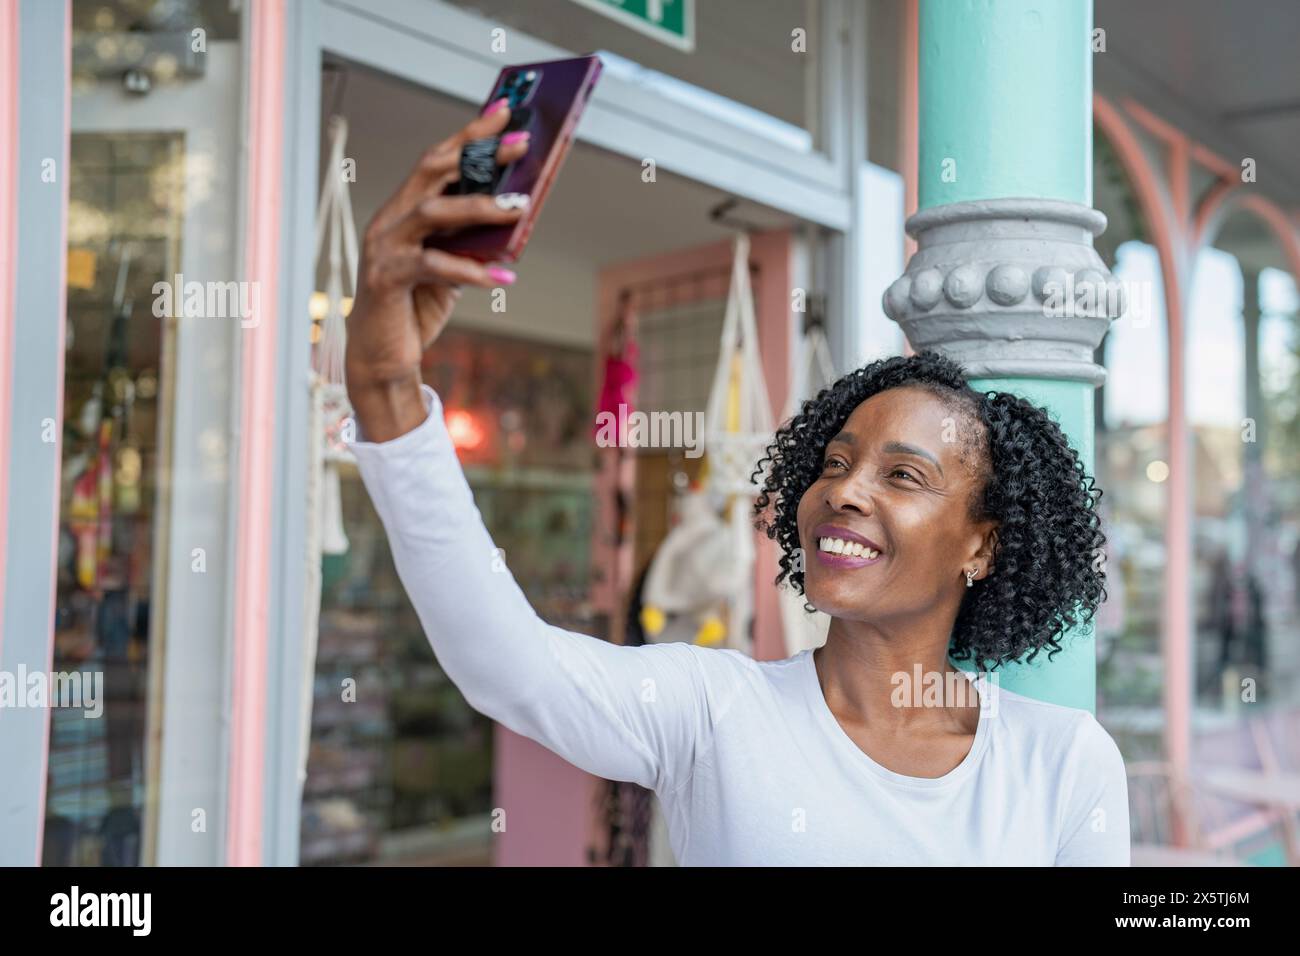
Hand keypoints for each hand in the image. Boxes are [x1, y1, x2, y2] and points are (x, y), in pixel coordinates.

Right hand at [345, 100, 529, 440]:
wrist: (382, 358)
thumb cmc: (416, 307)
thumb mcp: (450, 268)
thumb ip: (471, 241)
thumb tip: (514, 216)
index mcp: (403, 209)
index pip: (437, 159)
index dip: (470, 132)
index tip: (505, 110)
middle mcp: (389, 220)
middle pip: (434, 171)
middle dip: (480, 154)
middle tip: (522, 145)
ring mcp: (383, 247)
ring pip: (434, 212)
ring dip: (480, 208)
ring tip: (519, 208)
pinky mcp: (386, 279)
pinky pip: (434, 266)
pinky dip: (472, 270)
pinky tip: (504, 277)